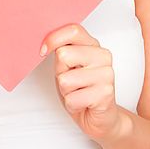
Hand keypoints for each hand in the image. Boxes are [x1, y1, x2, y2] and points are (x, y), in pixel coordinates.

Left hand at [40, 23, 122, 143]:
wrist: (101, 118)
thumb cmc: (81, 90)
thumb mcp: (68, 67)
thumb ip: (62, 52)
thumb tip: (46, 43)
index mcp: (93, 45)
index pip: (73, 30)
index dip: (53, 38)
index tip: (43, 51)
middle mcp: (103, 56)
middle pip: (64, 55)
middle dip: (60, 73)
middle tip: (71, 83)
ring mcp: (106, 74)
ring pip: (65, 80)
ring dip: (66, 92)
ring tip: (78, 93)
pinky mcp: (106, 93)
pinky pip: (72, 99)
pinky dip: (72, 105)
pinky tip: (83, 104)